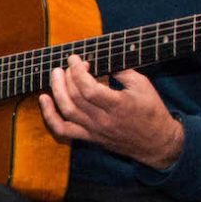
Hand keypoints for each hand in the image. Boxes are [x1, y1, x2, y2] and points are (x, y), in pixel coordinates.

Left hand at [38, 56, 183, 170]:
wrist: (156, 143)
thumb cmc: (151, 111)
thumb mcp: (143, 85)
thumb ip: (122, 70)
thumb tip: (102, 57)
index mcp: (118, 105)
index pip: (88, 88)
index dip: (77, 71)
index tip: (75, 58)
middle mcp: (103, 120)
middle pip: (74, 98)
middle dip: (66, 77)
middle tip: (67, 65)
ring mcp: (94, 130)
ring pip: (66, 112)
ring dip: (56, 90)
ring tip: (55, 75)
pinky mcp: (89, 137)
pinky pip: (63, 129)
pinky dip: (49, 115)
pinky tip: (44, 99)